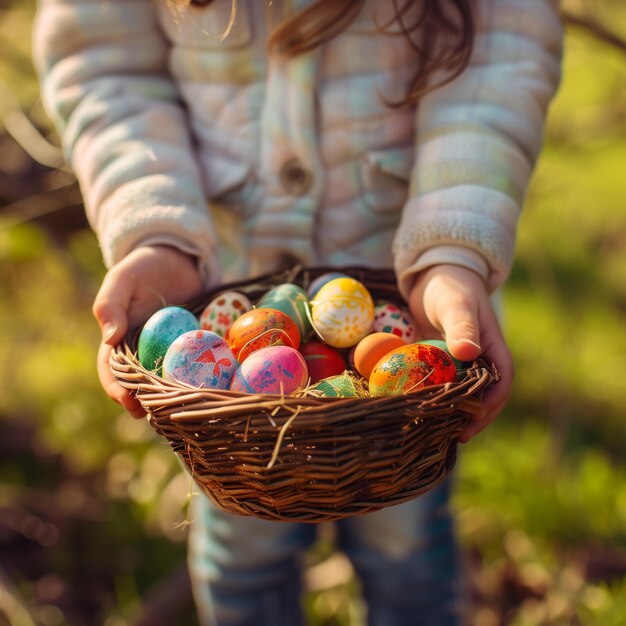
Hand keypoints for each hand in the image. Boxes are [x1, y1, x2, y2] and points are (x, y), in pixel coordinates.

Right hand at [92, 245, 204, 417]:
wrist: (178, 259)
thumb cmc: (144, 266)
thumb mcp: (123, 279)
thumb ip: (111, 305)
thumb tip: (110, 339)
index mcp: (120, 342)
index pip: (113, 372)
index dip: (118, 389)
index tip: (129, 402)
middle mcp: (144, 352)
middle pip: (143, 384)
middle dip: (149, 403)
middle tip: (159, 417)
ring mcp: (171, 352)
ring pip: (171, 381)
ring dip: (177, 396)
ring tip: (186, 409)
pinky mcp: (195, 347)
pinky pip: (198, 365)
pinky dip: (203, 377)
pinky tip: (214, 387)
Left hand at [407, 264, 513, 442]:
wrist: (434, 275)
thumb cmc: (450, 286)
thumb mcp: (456, 305)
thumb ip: (462, 327)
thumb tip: (468, 353)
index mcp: (493, 347)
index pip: (501, 381)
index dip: (491, 404)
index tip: (473, 420)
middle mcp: (481, 358)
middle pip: (485, 394)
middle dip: (474, 417)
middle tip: (454, 436)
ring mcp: (461, 362)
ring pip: (464, 393)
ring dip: (455, 411)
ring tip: (439, 431)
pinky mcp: (442, 362)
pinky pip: (443, 384)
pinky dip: (436, 398)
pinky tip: (421, 409)